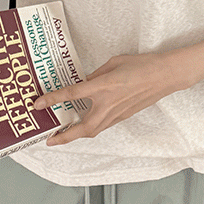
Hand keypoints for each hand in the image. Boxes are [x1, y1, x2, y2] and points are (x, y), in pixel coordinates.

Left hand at [34, 52, 188, 145]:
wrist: (165, 75)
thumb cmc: (141, 65)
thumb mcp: (113, 63)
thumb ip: (95, 74)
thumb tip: (84, 82)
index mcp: (103, 86)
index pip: (71, 95)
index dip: (52, 100)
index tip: (38, 104)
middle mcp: (108, 104)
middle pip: (82, 129)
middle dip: (64, 137)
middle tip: (50, 140)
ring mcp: (117, 113)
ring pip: (93, 131)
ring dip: (77, 135)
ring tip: (64, 135)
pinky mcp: (124, 116)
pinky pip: (103, 126)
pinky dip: (91, 128)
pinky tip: (86, 124)